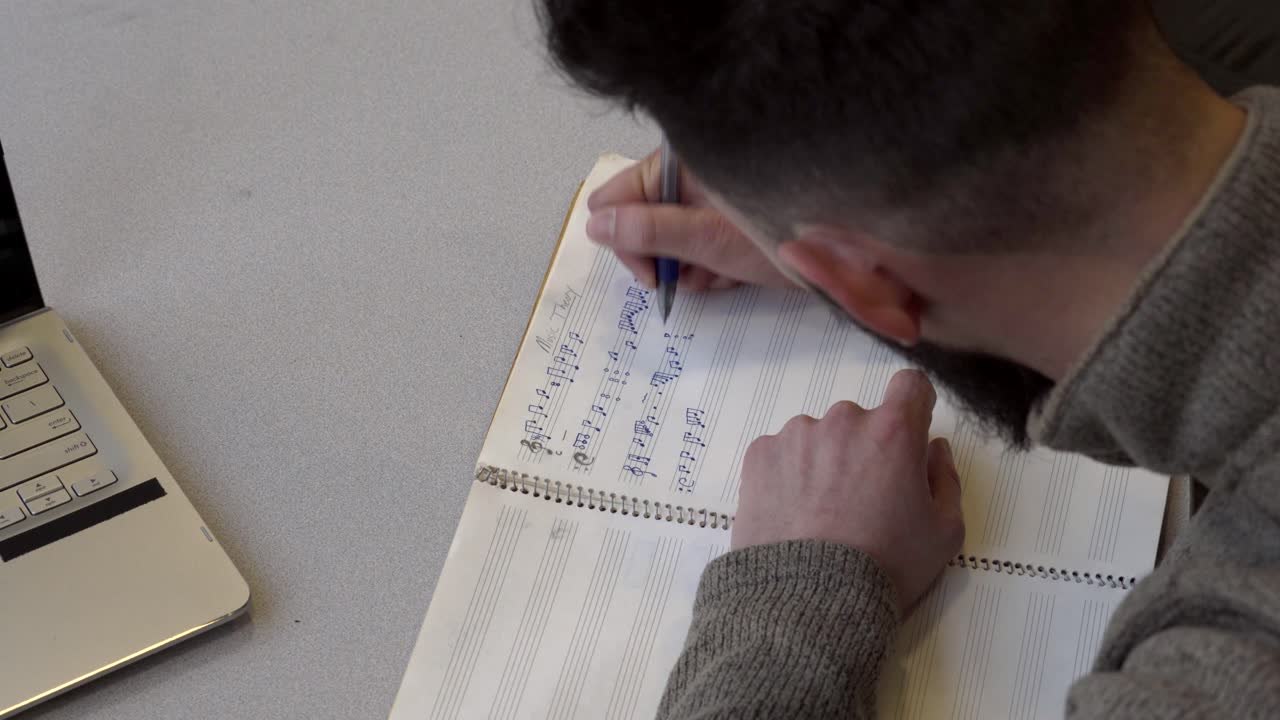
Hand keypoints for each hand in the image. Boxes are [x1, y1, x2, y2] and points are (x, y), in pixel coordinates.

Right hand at [584, 147, 794, 289]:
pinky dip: (711, 265)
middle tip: (693, 277)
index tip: (653, 274)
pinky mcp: (731, 215)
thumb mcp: (709, 241)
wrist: (854, 254)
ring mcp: (713, 194)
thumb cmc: (785, 238)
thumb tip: (595, 226)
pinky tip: (734, 273)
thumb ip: (648, 233)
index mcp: (682, 161)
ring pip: (671, 237)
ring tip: (723, 274)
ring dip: (690, 267)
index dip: (627, 239)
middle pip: (642, 218)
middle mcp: (693, 170)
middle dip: (663, 257)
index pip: (617, 196)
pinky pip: (699, 242)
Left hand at [733, 369, 963, 612]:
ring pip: (818, 437)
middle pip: (861, 421)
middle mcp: (843, 420)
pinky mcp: (759, 455)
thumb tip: (933, 449)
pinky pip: (782, 453)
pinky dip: (788, 474)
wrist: (808, 598)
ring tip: (820, 515)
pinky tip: (793, 514)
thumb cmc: (885, 566)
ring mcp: (796, 434)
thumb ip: (946, 479)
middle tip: (860, 501)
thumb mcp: (944, 533)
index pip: (910, 386)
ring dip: (823, 462)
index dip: (913, 408)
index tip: (906, 437)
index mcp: (893, 431)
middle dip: (865, 450)